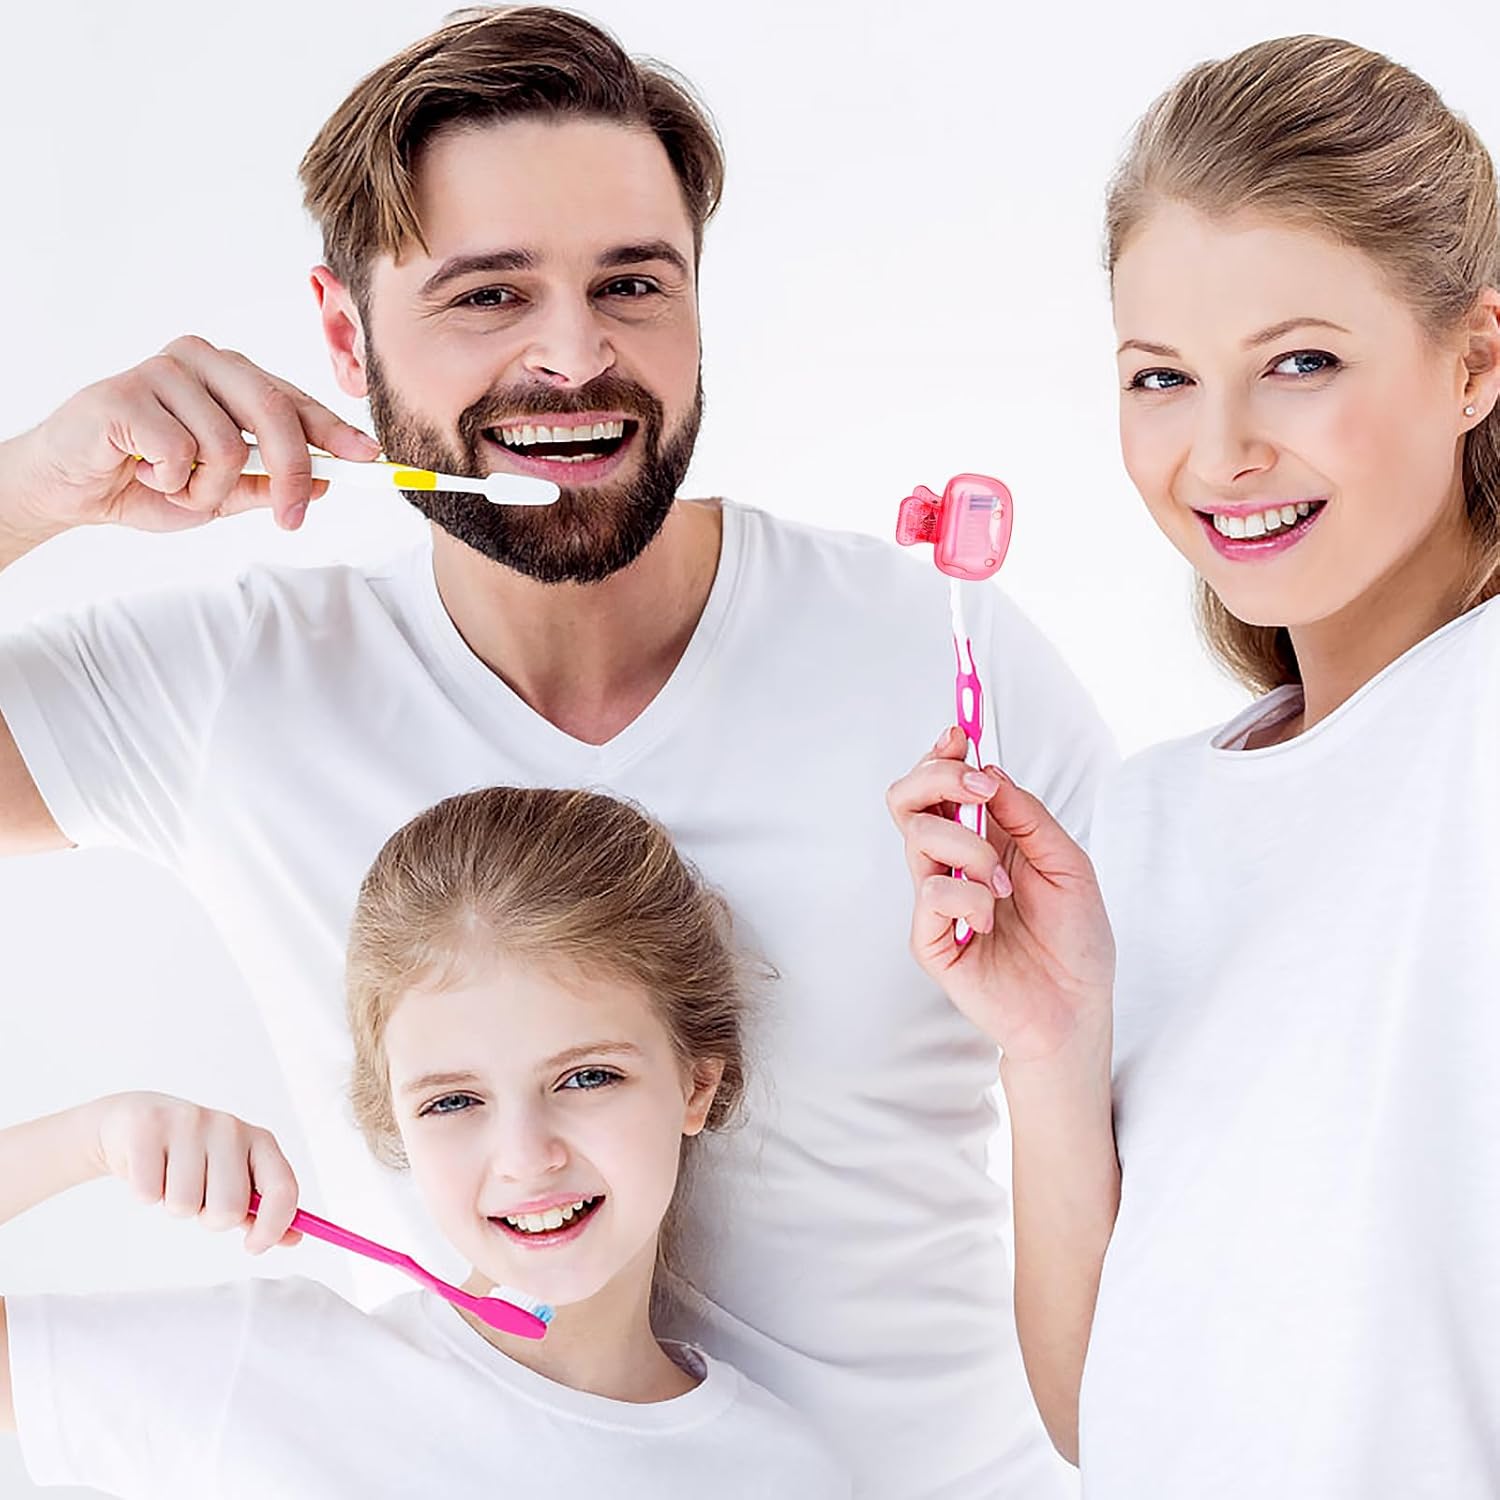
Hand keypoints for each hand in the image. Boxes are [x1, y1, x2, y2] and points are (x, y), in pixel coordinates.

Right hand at [4, 334, 378, 541]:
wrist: (70, 488)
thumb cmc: (149, 481)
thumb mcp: (223, 493)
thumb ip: (269, 484)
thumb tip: (325, 483)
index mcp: (232, 378)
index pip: (296, 401)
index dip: (337, 433)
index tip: (371, 460)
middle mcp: (203, 362)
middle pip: (275, 414)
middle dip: (293, 475)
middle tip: (290, 520)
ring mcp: (164, 371)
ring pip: (227, 445)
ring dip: (208, 490)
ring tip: (176, 487)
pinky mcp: (126, 393)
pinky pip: (181, 452)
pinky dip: (171, 482)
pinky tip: (144, 473)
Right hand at [89, 1091, 300, 1253]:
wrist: (132, 1121)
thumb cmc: (190, 1157)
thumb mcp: (231, 1175)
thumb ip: (262, 1207)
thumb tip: (293, 1238)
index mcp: (259, 1140)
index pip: (283, 1188)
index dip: (273, 1227)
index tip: (254, 1246)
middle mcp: (230, 1127)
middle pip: (229, 1210)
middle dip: (208, 1217)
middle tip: (196, 1193)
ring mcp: (190, 1123)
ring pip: (184, 1207)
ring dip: (173, 1204)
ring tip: (169, 1178)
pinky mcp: (149, 1128)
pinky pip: (147, 1194)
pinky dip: (145, 1193)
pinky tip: (147, 1169)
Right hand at [887, 726, 1115, 1062]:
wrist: (1078, 1009)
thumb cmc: (1076, 940)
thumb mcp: (1068, 863)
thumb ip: (1026, 816)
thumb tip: (990, 774)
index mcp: (984, 837)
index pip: (942, 784)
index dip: (943, 753)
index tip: (960, 733)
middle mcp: (953, 862)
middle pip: (908, 798)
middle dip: (939, 777)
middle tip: (979, 790)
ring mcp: (937, 899)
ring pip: (919, 836)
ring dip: (968, 844)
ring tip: (1003, 883)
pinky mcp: (930, 938)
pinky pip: (929, 893)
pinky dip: (966, 897)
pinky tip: (990, 920)